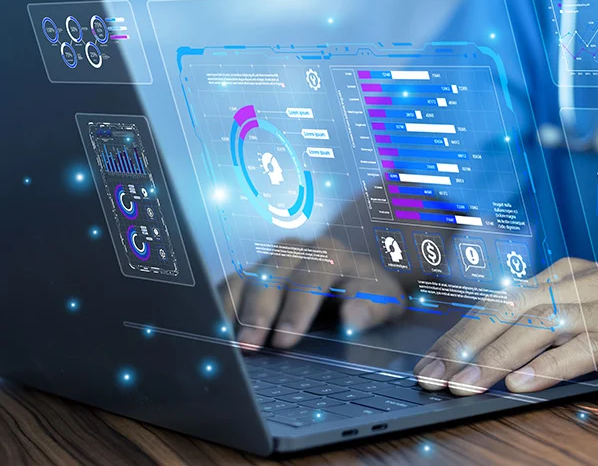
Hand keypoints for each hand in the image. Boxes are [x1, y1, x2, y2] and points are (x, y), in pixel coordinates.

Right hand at [220, 237, 405, 348]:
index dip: (298, 307)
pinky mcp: (249, 276)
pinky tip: (213, 333)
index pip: (312, 275)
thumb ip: (373, 307)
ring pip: (245, 278)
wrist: (355, 286)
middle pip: (272, 272)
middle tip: (250, 346)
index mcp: (332, 253)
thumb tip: (353, 317)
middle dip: (259, 311)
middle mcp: (297, 251)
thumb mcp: (385, 301)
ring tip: (227, 344)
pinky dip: (219, 309)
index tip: (286, 340)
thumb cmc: (369, 297)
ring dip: (234, 312)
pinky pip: (227, 287)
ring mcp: (269, 261)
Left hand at [413, 257, 597, 394]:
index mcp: (568, 275)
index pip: (502, 302)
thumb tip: (512, 358)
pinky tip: (520, 385)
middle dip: (462, 345)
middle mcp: (580, 284)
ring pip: (533, 329)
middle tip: (430, 374)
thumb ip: (561, 323)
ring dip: (492, 359)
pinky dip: (546, 368)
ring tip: (460, 386)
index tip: (434, 357)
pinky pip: (579, 351)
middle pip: (506, 311)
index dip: (463, 331)